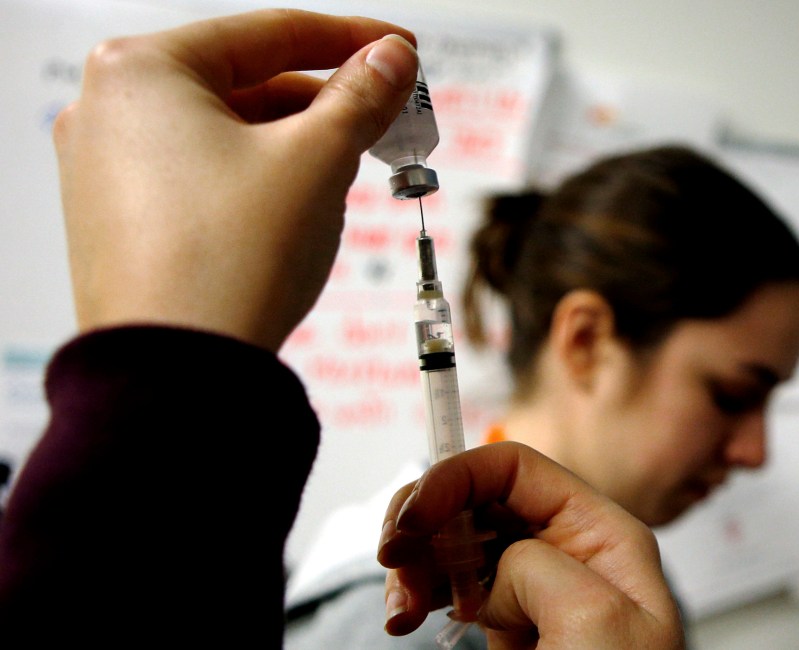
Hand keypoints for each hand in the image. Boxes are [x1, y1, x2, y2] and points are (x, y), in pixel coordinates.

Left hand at [53, 9, 418, 350]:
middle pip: (245, 84)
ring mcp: (106, 170)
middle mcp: (108, 110)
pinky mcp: (121, 222)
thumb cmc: (231, 261)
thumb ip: (360, 96)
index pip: (268, 32)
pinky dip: (257, 180)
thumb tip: (391, 59)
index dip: (349, 39)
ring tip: (350, 171)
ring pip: (226, 135)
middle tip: (387, 117)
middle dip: (325, 104)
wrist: (179, 377)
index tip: (399, 50)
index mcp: (142, 71)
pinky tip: (298, 207)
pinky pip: (202, 177)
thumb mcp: (318, 160)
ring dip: (295, 145)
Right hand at [378, 442, 683, 648]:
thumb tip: (499, 566)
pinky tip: (406, 618)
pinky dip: (417, 591)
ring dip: (413, 559)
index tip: (414, 517)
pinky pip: (449, 582)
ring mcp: (533, 587)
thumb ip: (541, 565)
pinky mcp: (507, 622)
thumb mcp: (596, 622)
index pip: (517, 470)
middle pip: (475, 496)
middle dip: (425, 517)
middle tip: (393, 555)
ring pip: (454, 537)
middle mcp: (566, 550)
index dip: (457, 476)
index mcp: (602, 535)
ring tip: (401, 607)